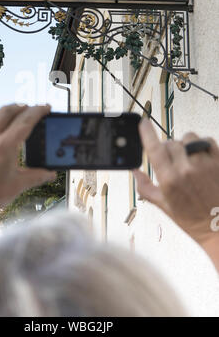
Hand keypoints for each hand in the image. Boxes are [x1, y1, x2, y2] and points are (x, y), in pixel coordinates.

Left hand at [0, 104, 55, 227]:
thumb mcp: (19, 185)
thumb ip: (38, 176)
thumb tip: (52, 173)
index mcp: (5, 147)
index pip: (25, 121)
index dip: (38, 111)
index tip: (46, 107)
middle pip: (8, 112)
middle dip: (23, 107)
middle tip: (33, 109)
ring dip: (5, 109)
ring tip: (15, 110)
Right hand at [133, 119, 218, 250]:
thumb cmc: (193, 219)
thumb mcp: (164, 206)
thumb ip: (145, 187)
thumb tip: (134, 171)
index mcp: (169, 180)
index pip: (154, 149)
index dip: (147, 133)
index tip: (143, 123)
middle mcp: (186, 170)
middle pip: (170, 143)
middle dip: (168, 149)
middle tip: (172, 161)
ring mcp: (204, 164)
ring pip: (189, 138)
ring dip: (185, 144)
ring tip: (187, 157)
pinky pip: (207, 141)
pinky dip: (202, 144)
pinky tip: (200, 155)